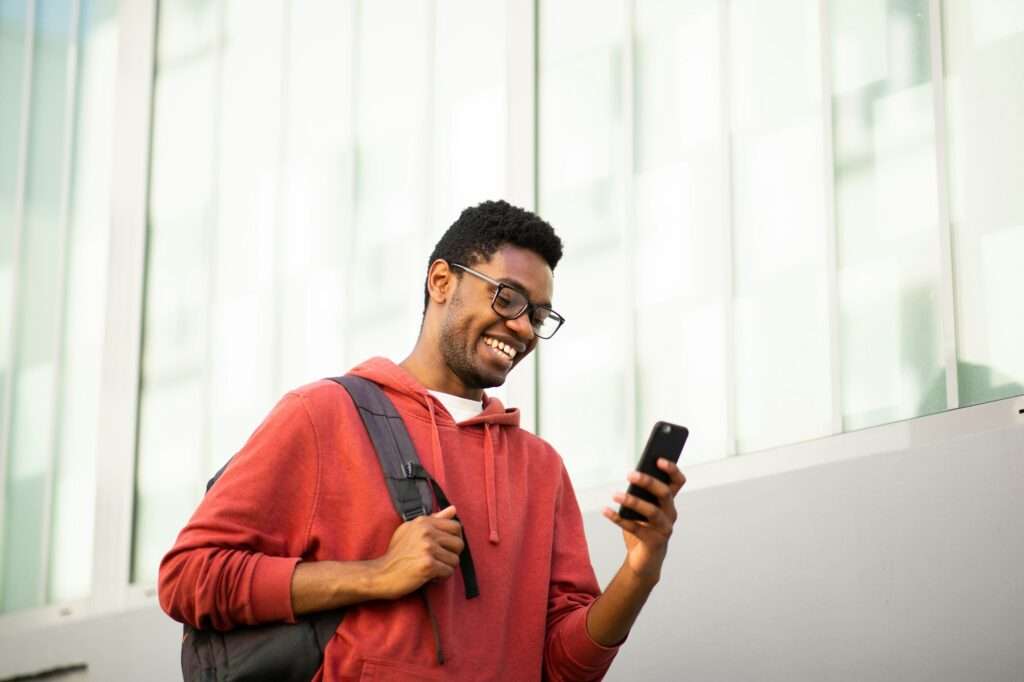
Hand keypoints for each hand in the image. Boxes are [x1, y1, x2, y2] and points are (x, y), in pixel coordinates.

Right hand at [373, 505, 464, 599]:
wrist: (381, 574)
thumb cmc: (396, 553)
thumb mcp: (411, 529)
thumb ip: (434, 519)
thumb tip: (453, 509)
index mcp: (423, 522)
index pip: (456, 526)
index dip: (454, 539)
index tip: (444, 548)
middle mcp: (426, 532)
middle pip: (459, 543)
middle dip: (451, 555)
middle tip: (438, 560)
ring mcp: (427, 548)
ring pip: (455, 559)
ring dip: (445, 567)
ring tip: (432, 568)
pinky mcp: (428, 565)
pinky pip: (448, 571)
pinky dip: (441, 577)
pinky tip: (430, 576)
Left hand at [602, 459, 685, 582]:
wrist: (645, 560)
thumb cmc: (643, 528)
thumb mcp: (643, 509)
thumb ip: (641, 494)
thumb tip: (632, 476)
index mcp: (669, 502)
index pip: (677, 482)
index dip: (672, 469)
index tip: (658, 459)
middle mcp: (670, 514)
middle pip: (664, 493)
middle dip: (648, 482)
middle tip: (630, 474)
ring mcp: (664, 529)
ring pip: (652, 511)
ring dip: (632, 501)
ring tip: (615, 495)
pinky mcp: (654, 542)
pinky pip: (635, 528)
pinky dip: (618, 519)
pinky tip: (605, 511)